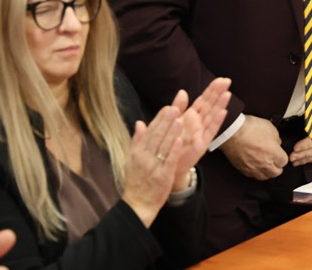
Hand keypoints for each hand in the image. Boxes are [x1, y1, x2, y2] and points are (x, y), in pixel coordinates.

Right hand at [121, 105, 185, 226]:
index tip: (167, 107)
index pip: (149, 131)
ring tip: (179, 119)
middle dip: (166, 121)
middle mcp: (144, 157)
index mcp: (137, 152)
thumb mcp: (132, 160)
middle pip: (156, 136)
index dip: (159, 119)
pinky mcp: (162, 176)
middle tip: (175, 107)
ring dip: (171, 132)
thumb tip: (139, 122)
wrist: (138, 204)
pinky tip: (179, 140)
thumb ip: (137, 141)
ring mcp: (153, 166)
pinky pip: (168, 161)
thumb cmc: (137, 181)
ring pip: (163, 146)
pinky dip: (173, 150)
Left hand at [170, 77, 231, 188]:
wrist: (168, 164)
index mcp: (192, 117)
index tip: (221, 79)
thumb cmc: (172, 143)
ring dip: (220, 105)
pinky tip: (223, 112)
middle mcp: (199, 124)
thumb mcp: (173, 122)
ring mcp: (202, 133)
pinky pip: (210, 131)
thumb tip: (182, 91)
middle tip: (228, 81)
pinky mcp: (202, 144)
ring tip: (227, 94)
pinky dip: (217, 121)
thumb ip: (178, 107)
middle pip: (211, 105)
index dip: (212, 90)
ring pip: (213, 116)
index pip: (204, 100)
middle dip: (219, 93)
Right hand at [220, 115, 287, 179]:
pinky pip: (252, 175)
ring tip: (266, 166)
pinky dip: (255, 172)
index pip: (284, 162)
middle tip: (275, 161)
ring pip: (264, 177)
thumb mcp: (269, 127)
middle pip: (276, 172)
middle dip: (277, 167)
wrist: (231, 132)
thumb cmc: (249, 128)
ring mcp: (253, 168)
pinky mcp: (243, 169)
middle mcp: (265, 163)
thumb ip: (276, 138)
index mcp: (274, 153)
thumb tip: (276, 142)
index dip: (282, 157)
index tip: (280, 154)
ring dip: (267, 172)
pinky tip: (254, 166)